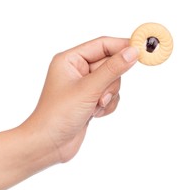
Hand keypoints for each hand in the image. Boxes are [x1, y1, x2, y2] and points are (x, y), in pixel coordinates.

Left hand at [22, 37, 138, 162]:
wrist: (48, 145)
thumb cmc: (58, 114)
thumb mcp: (88, 89)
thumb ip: (112, 69)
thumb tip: (133, 52)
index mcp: (70, 60)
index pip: (102, 45)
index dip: (122, 46)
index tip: (142, 50)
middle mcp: (76, 70)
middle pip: (110, 64)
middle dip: (110, 83)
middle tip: (101, 96)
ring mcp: (83, 87)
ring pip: (112, 82)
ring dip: (108, 96)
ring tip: (95, 107)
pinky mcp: (89, 101)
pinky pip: (109, 96)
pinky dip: (107, 106)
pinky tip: (94, 115)